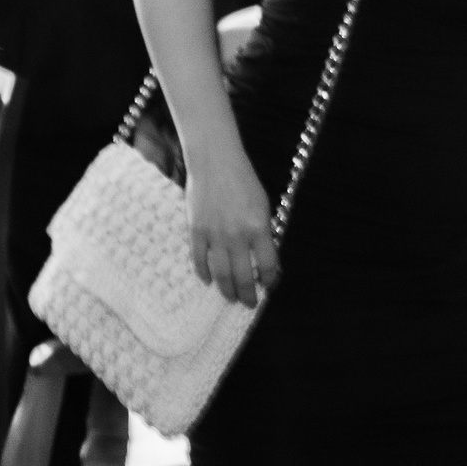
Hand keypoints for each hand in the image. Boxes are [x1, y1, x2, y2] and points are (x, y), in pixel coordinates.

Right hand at [184, 142, 277, 306]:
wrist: (215, 162)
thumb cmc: (243, 180)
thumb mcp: (263, 205)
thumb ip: (264, 232)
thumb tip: (263, 258)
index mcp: (259, 228)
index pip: (268, 266)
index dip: (270, 281)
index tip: (269, 286)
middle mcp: (237, 235)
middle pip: (244, 277)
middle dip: (248, 295)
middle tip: (249, 303)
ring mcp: (215, 234)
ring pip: (221, 274)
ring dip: (227, 291)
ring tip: (230, 298)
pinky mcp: (196, 230)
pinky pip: (200, 259)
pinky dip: (204, 273)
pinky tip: (208, 280)